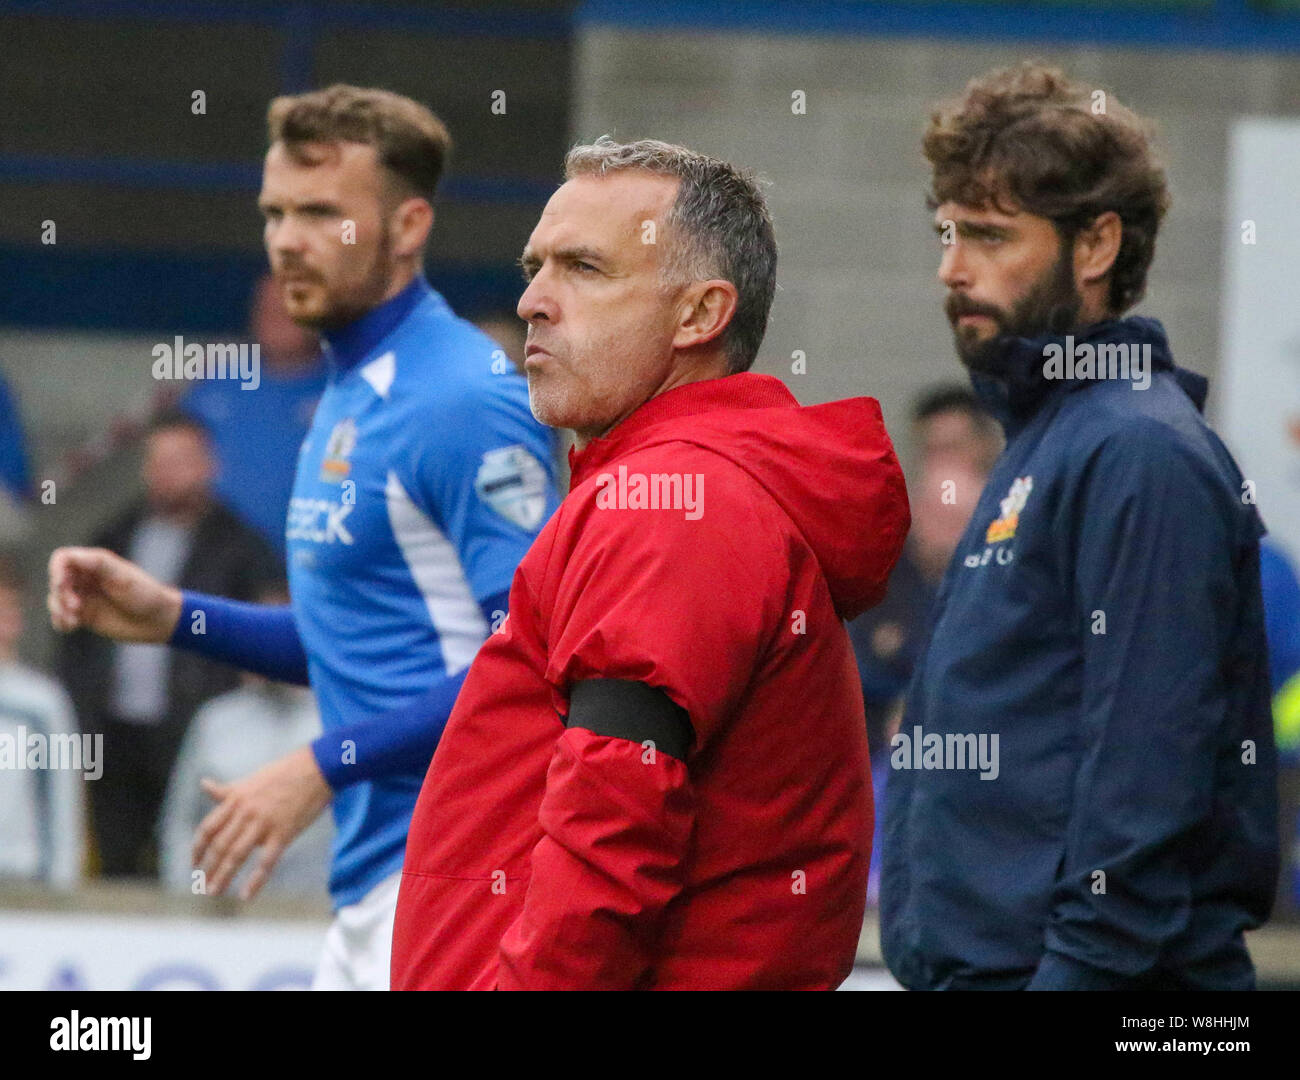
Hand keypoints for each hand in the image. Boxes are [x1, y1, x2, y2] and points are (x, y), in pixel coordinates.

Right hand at [47, 546, 182, 641]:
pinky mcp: (85, 616)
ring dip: (58, 610)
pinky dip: (60, 622)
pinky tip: (70, 627)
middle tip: (77, 607)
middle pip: (55, 581)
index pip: (62, 559)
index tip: (61, 585)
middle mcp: (86, 578)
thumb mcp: (122, 576)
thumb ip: (96, 563)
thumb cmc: (145, 594)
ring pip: (55, 600)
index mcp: (94, 563)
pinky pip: (61, 618)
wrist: (158, 620)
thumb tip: (66, 558)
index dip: (55, 570)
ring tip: (73, 621)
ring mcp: (84, 597)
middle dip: (60, 595)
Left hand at [193, 746, 332, 900]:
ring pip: (237, 855)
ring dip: (223, 876)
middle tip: (201, 886)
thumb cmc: (285, 771)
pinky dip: (255, 881)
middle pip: (220, 845)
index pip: (208, 828)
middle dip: (208, 868)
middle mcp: (245, 812)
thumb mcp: (251, 779)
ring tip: (214, 892)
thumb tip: (204, 784)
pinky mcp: (284, 833)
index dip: (198, 848)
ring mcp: (264, 823)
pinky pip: (266, 862)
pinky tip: (246, 895)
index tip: (194, 862)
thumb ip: (227, 790)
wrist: (318, 767)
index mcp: (236, 798)